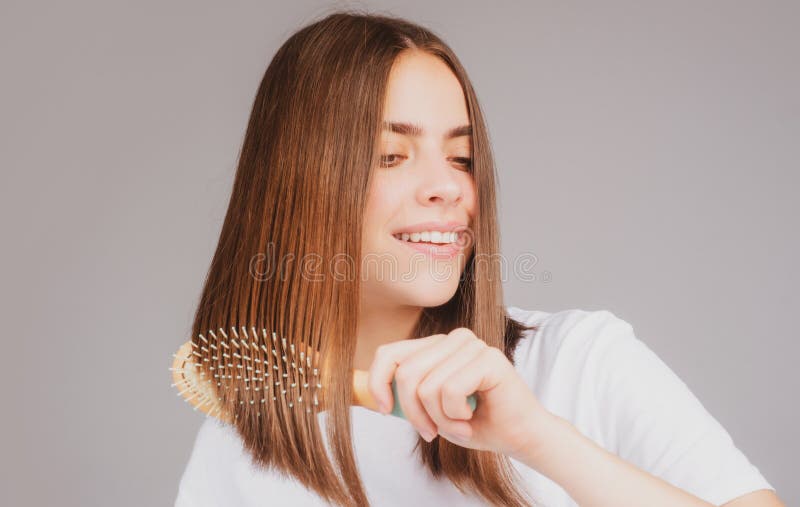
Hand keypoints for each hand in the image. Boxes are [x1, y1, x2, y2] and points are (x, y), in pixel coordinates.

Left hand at [367, 327, 554, 460]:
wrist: (519, 437)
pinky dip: (456, 415)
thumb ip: (404, 395)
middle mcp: (453, 339)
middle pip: (406, 374)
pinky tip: (472, 416)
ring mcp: (471, 345)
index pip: (390, 353)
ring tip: (460, 423)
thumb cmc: (477, 423)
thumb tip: (364, 389)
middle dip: (414, 413)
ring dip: (440, 419)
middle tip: (433, 431)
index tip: (384, 410)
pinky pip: (449, 391)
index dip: (378, 382)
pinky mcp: (488, 357)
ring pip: (427, 387)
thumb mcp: (429, 409)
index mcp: (437, 345)